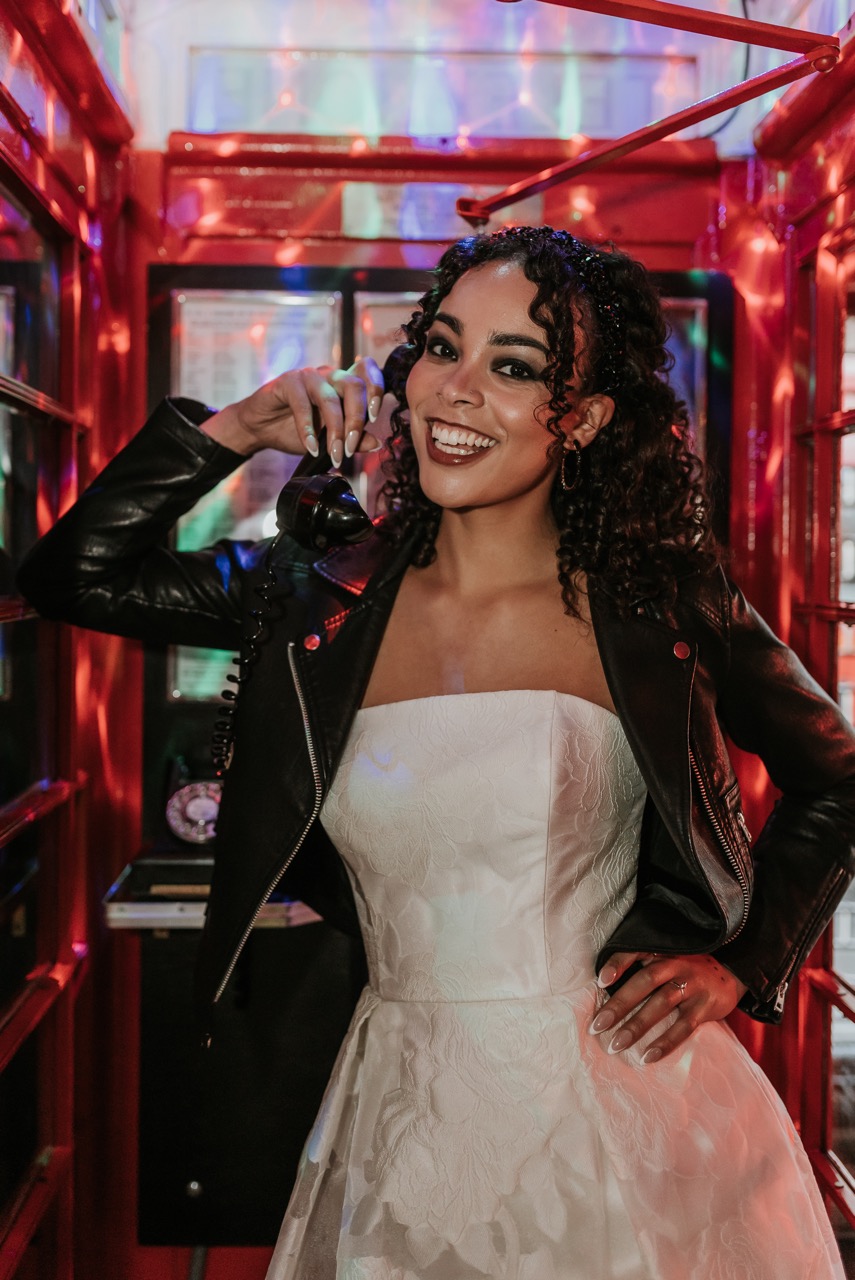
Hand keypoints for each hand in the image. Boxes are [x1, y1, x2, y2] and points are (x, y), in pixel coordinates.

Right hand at [203, 356, 384, 464]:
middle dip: (356, 420)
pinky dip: (308, 429)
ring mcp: (308, 376)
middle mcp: (329, 376)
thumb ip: (353, 440)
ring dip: (335, 429)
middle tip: (350, 448)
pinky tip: (311, 447)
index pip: (367, 371)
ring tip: (334, 454)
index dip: (376, 387)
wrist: (261, 430)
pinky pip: (302, 404)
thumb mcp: (330, 440)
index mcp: (343, 384)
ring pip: (330, 397)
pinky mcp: (287, 382)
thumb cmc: (296, 431)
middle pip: (354, 386)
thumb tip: (377, 443)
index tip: (375, 415)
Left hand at [589, 951, 747, 1064]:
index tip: (600, 981)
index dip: (617, 964)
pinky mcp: (705, 1006)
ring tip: (616, 1044)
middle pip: (645, 981)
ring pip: (661, 1004)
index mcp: (661, 951)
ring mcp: (692, 985)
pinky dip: (665, 1042)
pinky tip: (647, 1056)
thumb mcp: (665, 959)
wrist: (729, 973)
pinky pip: (683, 1026)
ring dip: (637, 1026)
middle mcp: (676, 964)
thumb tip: (603, 988)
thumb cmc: (684, 969)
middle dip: (619, 1004)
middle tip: (597, 1025)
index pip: (635, 952)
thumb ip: (640, 967)